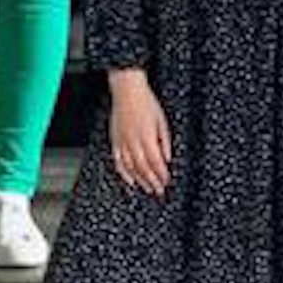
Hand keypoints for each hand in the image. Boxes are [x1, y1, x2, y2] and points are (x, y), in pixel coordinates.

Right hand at [108, 69, 170, 195]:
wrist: (127, 91)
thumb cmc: (146, 103)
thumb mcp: (162, 120)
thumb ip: (165, 141)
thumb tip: (167, 159)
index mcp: (147, 137)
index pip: (156, 162)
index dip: (162, 175)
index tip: (167, 182)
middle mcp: (134, 142)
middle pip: (143, 168)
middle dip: (152, 182)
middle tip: (159, 191)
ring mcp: (122, 142)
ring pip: (131, 167)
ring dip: (140, 180)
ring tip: (147, 189)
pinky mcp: (115, 140)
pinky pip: (118, 161)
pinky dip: (124, 173)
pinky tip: (130, 181)